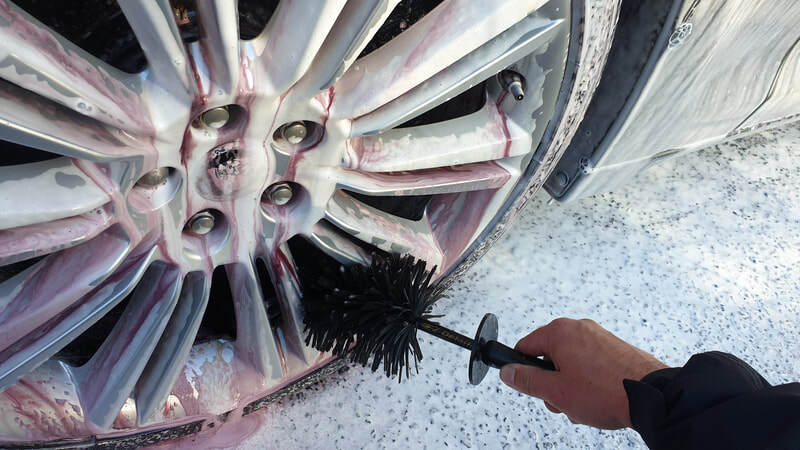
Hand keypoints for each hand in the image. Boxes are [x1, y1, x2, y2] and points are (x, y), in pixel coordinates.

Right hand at [499, 318, 666, 428]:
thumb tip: (508, 372)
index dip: (523, 370)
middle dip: (552, 384)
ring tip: (585, 404)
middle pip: (549, 357)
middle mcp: (578, 329)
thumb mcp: (557, 391)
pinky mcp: (613, 348)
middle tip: (563, 401)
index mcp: (559, 332)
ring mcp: (598, 337)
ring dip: (571, 386)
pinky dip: (588, 382)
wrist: (651, 395)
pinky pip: (589, 364)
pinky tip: (598, 399)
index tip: (529, 385)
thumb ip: (528, 381)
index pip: (525, 347)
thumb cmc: (607, 391)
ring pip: (570, 364)